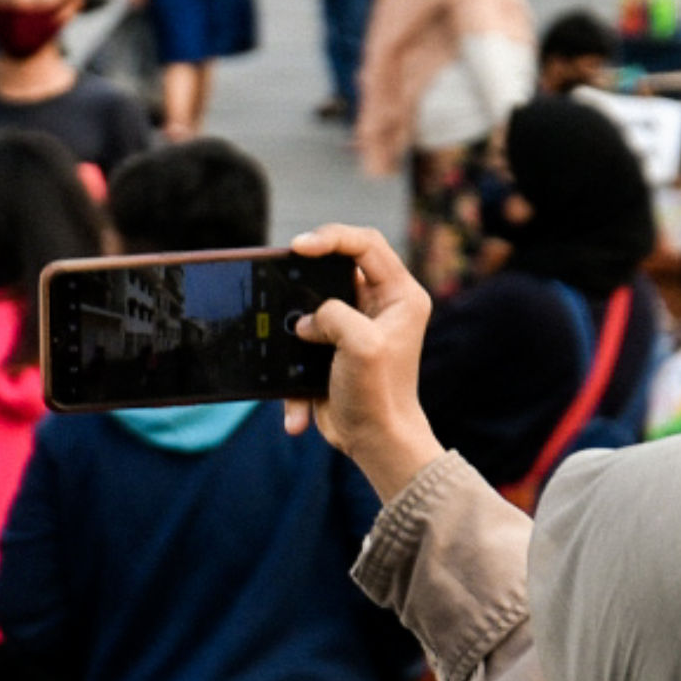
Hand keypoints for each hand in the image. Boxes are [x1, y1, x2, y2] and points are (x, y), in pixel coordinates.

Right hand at [285, 223, 445, 501]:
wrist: (376, 443)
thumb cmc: (380, 395)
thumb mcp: (361, 345)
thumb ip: (333, 314)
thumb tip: (306, 320)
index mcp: (400, 295)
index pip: (365, 244)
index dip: (330, 237)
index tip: (298, 247)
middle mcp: (379, 305)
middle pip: (335, 268)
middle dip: (305, 277)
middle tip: (280, 278)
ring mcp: (354, 326)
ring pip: (312, 303)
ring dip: (295, 325)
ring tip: (295, 348)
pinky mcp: (332, 348)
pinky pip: (303, 341)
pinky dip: (294, 371)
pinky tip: (300, 405)